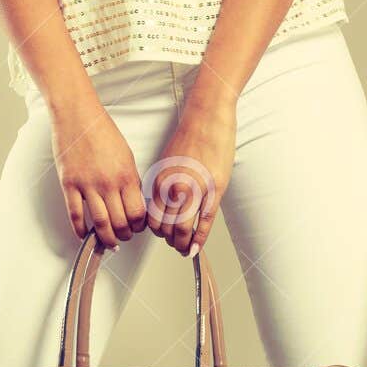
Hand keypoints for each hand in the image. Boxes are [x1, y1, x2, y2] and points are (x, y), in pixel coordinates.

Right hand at [50, 99, 147, 248]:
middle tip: (124, 237)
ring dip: (106, 238)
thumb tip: (133, 201)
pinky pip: (75, 215)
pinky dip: (80, 229)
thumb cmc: (102, 131)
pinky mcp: (69, 184)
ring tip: (108, 241)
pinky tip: (84, 235)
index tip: (137, 228)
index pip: (138, 213)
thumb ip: (130, 180)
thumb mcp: (126, 155)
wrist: (78, 116)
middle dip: (125, 235)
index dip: (139, 226)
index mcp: (127, 176)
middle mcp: (109, 183)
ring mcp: (88, 185)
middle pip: (120, 223)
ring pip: (100, 224)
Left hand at [148, 98, 235, 255]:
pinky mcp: (214, 188)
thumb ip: (165, 183)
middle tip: (175, 245)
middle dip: (170, 240)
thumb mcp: (168, 162)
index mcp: (160, 180)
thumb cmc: (190, 136)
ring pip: (183, 228)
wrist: (207, 117)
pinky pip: (204, 221)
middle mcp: (174, 187)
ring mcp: (195, 189)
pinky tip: (197, 247)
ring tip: (185, 248)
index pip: (152, 216)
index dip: (157, 231)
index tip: (163, 235)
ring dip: (183, 244)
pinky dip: (199, 238)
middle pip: (165, 226)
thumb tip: (165, 204)